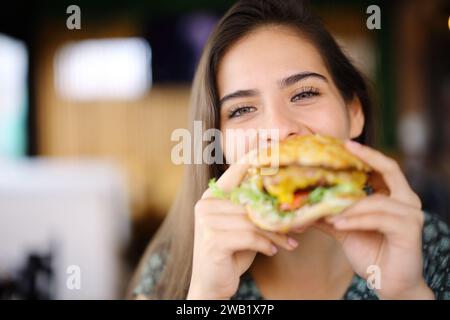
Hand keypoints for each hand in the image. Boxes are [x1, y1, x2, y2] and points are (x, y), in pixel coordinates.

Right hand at [187, 155, 297, 299]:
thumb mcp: (243, 228)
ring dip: (276, 233)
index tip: (277, 150)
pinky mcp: (212, 240)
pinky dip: (265, 244)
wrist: (211, 283)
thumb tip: (287, 201)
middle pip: (251, 202)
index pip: (235, 171)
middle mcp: (206, 205)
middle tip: (301, 222)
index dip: (255, 159)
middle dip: (277, 213)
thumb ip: (254, 212)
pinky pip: (249, 236)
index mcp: (212, 197)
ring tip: (290, 242)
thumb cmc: (231, 252)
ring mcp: (206, 222)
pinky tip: (272, 251)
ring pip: (253, 221)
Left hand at [314, 140, 433, 299]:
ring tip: (324, 209)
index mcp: (394, 196)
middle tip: (346, 148)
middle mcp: (406, 200)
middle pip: (390, 169)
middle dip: (367, 157)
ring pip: (376, 200)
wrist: (389, 283)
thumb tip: (300, 203)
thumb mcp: (344, 228)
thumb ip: (327, 213)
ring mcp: (410, 215)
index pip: (382, 167)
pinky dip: (356, 220)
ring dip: (348, 204)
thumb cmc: (370, 252)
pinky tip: (338, 223)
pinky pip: (378, 219)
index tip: (344, 143)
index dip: (366, 154)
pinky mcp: (409, 230)